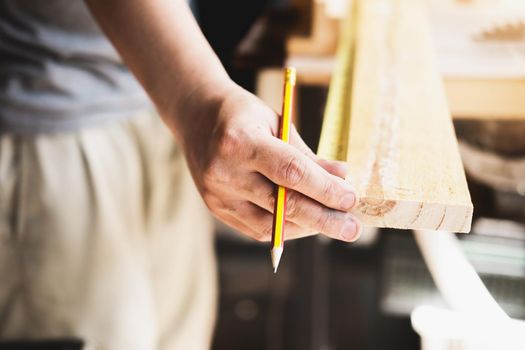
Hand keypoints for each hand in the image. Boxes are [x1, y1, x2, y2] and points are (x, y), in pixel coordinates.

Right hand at [175, 83, 360, 241]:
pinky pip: (256, 229)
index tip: (350, 198)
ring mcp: (217, 195)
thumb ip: (307, 155)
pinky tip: (305, 222)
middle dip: (323, 219)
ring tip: (332, 222)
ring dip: (306, 227)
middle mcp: (224, 172)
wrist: (196, 118)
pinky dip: (285, 228)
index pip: (290, 172)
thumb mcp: (278, 123)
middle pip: (282, 206)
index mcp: (240, 141)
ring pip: (270, 225)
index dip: (324, 189)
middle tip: (352, 229)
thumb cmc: (243, 116)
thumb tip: (342, 179)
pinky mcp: (216, 209)